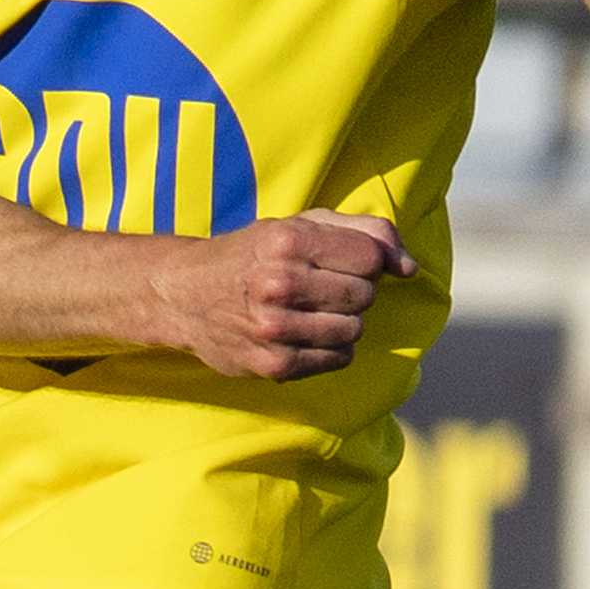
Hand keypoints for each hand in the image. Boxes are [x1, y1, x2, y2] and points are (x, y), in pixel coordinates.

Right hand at [139, 211, 405, 380]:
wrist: (180, 295)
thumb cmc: (252, 255)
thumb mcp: (302, 225)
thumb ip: (367, 233)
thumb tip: (409, 269)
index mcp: (287, 241)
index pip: (370, 258)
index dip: (362, 261)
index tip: (335, 263)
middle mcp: (278, 283)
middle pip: (364, 295)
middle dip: (351, 292)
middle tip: (318, 289)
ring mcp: (274, 328)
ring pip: (355, 329)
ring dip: (342, 322)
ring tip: (311, 313)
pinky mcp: (273, 364)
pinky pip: (339, 358)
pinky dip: (331, 349)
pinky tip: (304, 336)